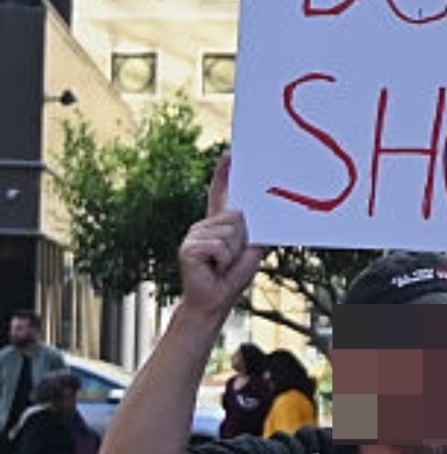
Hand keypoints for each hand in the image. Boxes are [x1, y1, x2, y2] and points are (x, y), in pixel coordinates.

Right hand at [179, 155, 266, 311]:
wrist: (215, 299)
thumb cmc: (232, 275)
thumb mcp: (251, 248)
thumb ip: (252, 230)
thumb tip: (248, 214)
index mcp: (219, 224)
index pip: (220, 194)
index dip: (225, 174)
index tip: (230, 154)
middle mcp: (203, 226)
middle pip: (236, 217)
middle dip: (242, 239)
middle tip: (232, 258)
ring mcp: (193, 235)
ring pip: (229, 232)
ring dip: (233, 252)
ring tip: (222, 264)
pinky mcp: (187, 247)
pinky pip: (219, 246)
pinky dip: (223, 260)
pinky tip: (213, 268)